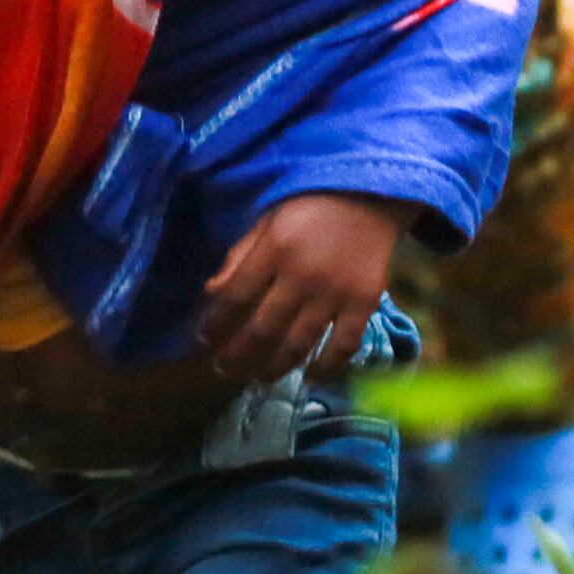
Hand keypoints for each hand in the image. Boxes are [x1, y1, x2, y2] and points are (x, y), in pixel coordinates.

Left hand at [198, 192, 408, 386]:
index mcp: (275, 249)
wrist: (371, 194)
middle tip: (224, 370)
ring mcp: (335, 293)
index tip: (202, 340)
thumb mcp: (268, 220)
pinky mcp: (364, 303)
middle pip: (263, 328)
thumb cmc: (311, 206)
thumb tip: (210, 294)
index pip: (235, 297)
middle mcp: (302, 275)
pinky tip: (311, 377)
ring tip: (258, 379)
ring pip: (298, 343)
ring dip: (274, 367)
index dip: (215, 323)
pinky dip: (327, 367)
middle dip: (238, 355)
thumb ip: (240, 257)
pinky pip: (344, 345)